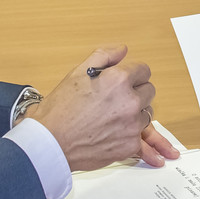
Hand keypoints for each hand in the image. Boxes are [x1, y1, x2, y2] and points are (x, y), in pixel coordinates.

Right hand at [27, 45, 177, 169]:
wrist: (51, 142)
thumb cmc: (60, 109)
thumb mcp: (77, 72)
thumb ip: (104, 56)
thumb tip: (123, 50)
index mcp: (119, 80)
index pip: (143, 71)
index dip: (132, 75)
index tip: (125, 82)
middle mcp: (130, 101)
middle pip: (149, 91)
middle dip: (136, 93)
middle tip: (116, 100)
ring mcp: (132, 124)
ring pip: (146, 114)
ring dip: (135, 115)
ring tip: (112, 119)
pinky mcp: (130, 145)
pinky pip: (143, 140)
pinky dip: (140, 142)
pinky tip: (142, 148)